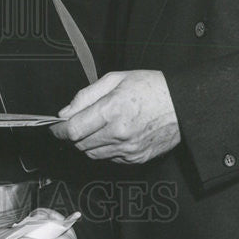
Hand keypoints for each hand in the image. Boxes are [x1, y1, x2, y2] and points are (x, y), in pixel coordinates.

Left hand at [51, 70, 179, 163]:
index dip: (60, 130)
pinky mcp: (137, 159)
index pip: (74, 129)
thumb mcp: (115, 79)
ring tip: (98, 126)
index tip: (55, 128)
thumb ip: (86, 96)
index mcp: (112, 110)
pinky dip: (105, 149)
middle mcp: (119, 133)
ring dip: (88, 143)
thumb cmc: (150, 87)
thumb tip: (65, 112)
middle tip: (79, 123)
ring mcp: (129, 149)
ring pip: (93, 154)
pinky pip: (110, 159)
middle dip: (74, 135)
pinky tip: (113, 134)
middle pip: (81, 144)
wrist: (183, 104)